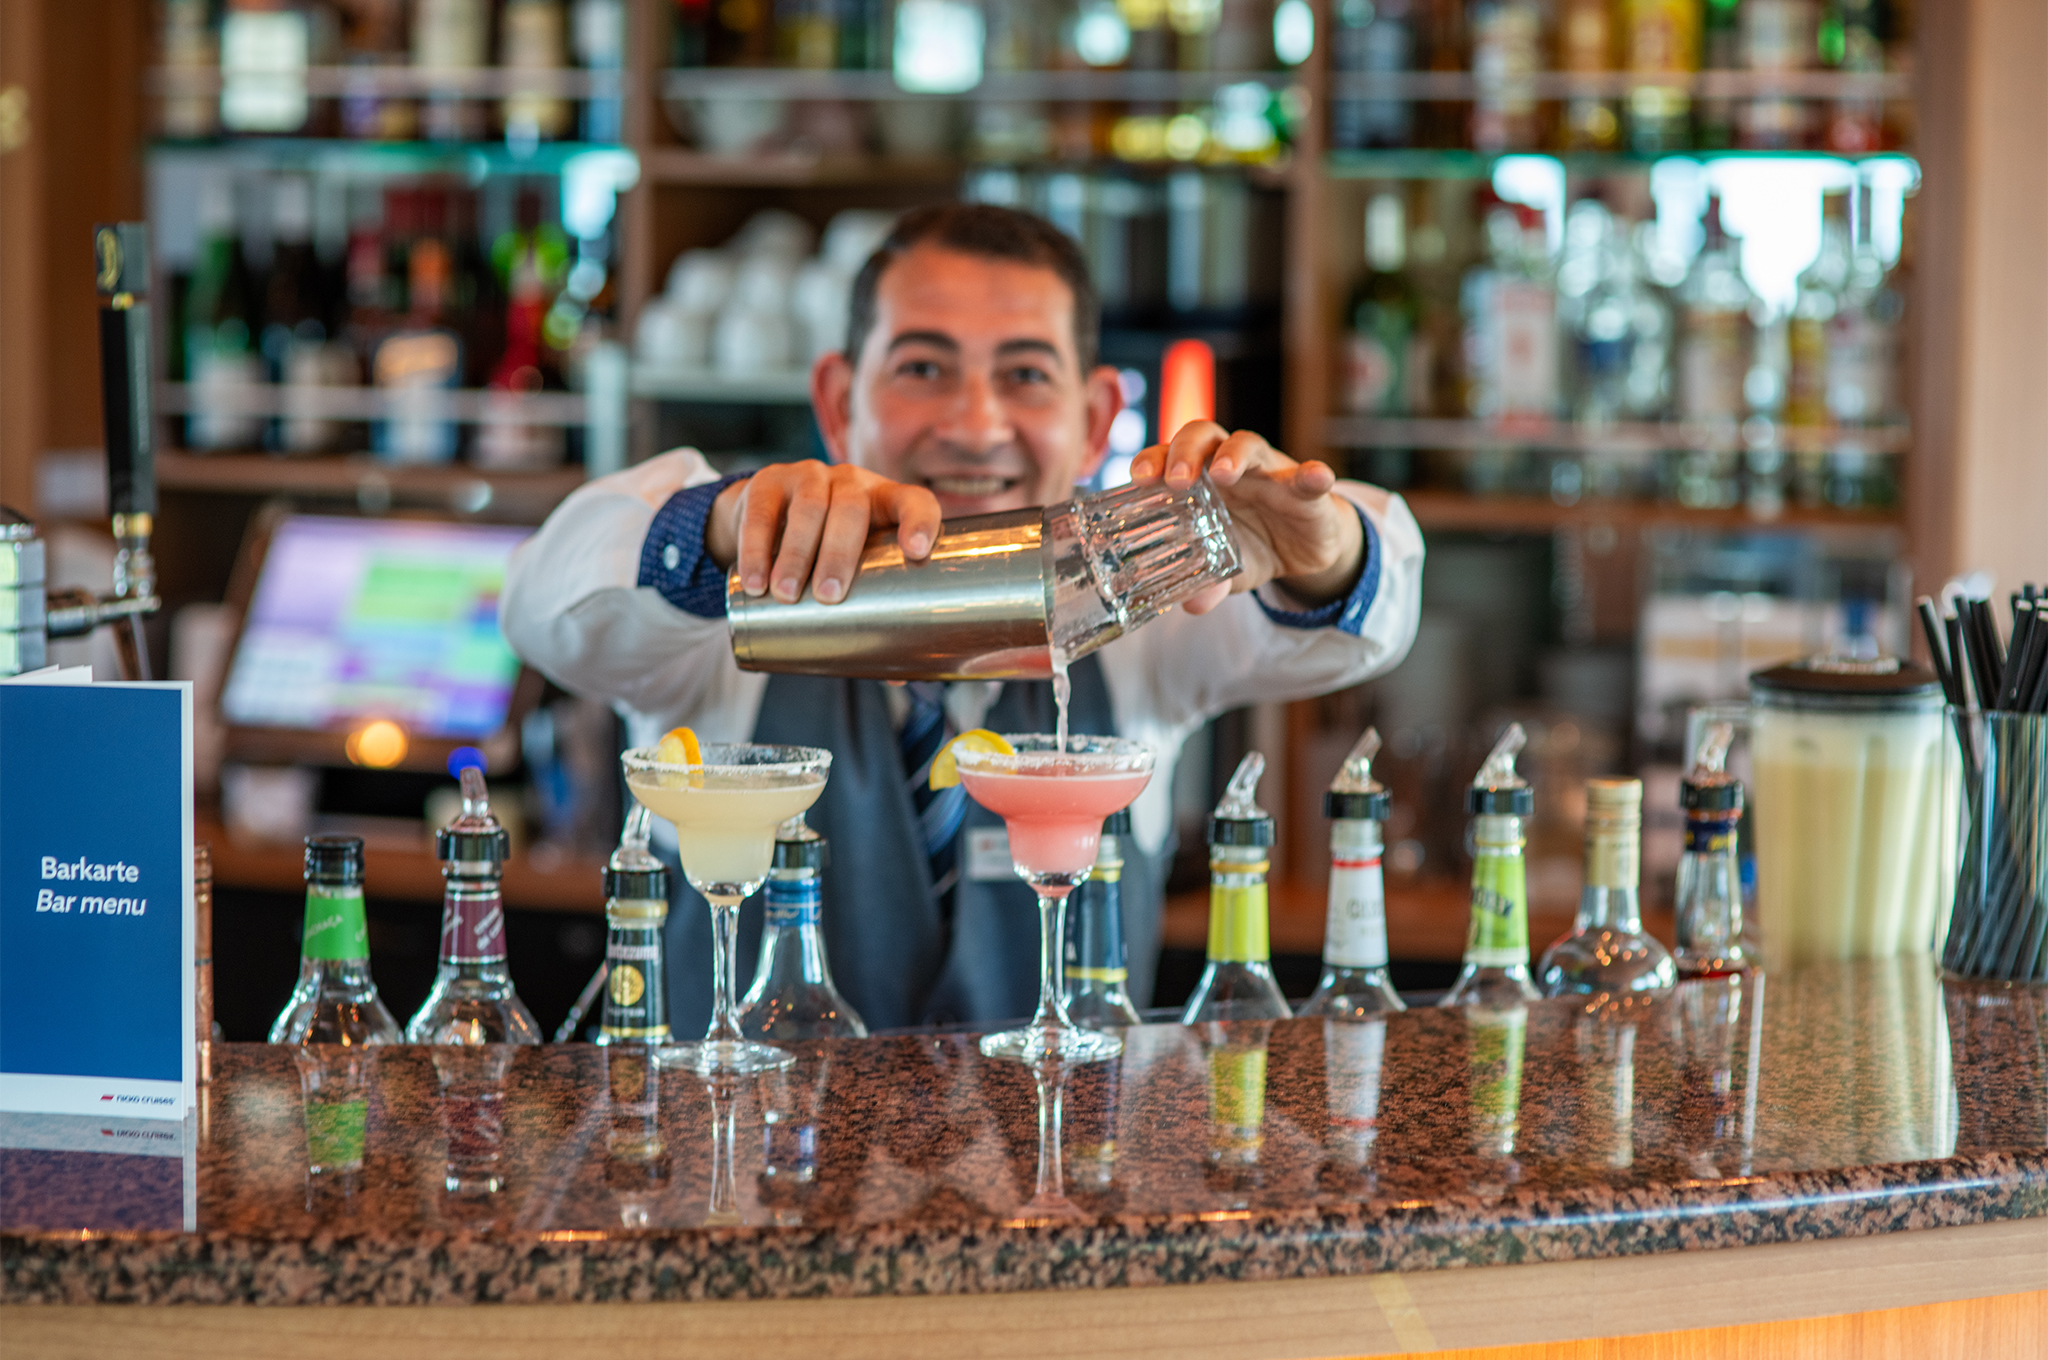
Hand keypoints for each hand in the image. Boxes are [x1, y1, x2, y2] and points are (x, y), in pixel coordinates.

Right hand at [705, 461, 942, 603]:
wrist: (766, 512)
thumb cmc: (828, 550)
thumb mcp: (853, 567)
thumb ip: (873, 612)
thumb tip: (900, 677)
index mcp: (886, 503)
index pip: (914, 501)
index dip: (920, 521)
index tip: (917, 551)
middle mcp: (851, 483)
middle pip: (852, 508)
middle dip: (841, 552)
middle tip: (830, 596)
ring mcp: (809, 478)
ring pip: (809, 508)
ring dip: (798, 553)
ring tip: (787, 594)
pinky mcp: (767, 483)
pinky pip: (761, 513)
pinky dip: (756, 548)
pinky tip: (754, 581)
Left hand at [1127, 423, 1363, 614]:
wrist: (1306, 550)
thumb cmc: (1255, 545)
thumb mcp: (1229, 569)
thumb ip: (1210, 584)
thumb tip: (1191, 605)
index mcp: (1200, 481)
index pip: (1168, 457)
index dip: (1152, 460)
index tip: (1139, 477)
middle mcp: (1230, 465)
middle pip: (1203, 436)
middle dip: (1186, 452)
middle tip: (1177, 480)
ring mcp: (1269, 471)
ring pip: (1248, 444)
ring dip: (1233, 455)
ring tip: (1222, 473)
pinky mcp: (1306, 489)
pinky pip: (1309, 475)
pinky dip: (1313, 475)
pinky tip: (1316, 477)